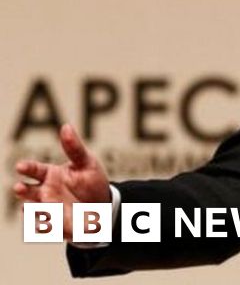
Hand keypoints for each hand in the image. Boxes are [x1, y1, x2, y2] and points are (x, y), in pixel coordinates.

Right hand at [13, 123, 111, 239]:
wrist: (104, 206)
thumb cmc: (90, 181)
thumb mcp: (86, 162)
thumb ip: (74, 148)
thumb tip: (66, 126)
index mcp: (50, 175)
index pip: (35, 170)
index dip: (27, 168)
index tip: (20, 166)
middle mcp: (45, 192)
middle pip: (28, 191)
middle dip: (23, 190)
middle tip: (19, 187)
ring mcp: (49, 209)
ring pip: (34, 210)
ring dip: (31, 209)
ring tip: (29, 208)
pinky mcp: (57, 225)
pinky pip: (47, 228)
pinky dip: (44, 227)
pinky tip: (44, 226)